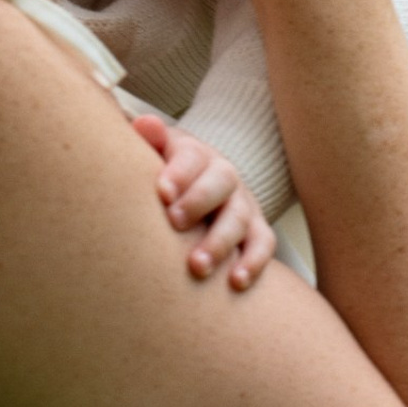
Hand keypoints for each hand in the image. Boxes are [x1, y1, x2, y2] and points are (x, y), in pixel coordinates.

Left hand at [130, 115, 275, 290]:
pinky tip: (236, 281)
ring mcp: (242, 202)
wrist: (196, 186)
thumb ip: (148, 141)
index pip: (191, 156)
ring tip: (198, 266)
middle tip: (175, 222)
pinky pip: (263, 243)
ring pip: (238, 217)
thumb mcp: (154, 153)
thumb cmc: (164, 175)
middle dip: (198, 202)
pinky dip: (253, 261)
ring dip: (220, 241)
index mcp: (194, 154)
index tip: (162, 193)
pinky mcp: (256, 229)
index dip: (179, 173)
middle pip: (220, 181)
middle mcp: (222, 175)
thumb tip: (144, 124)